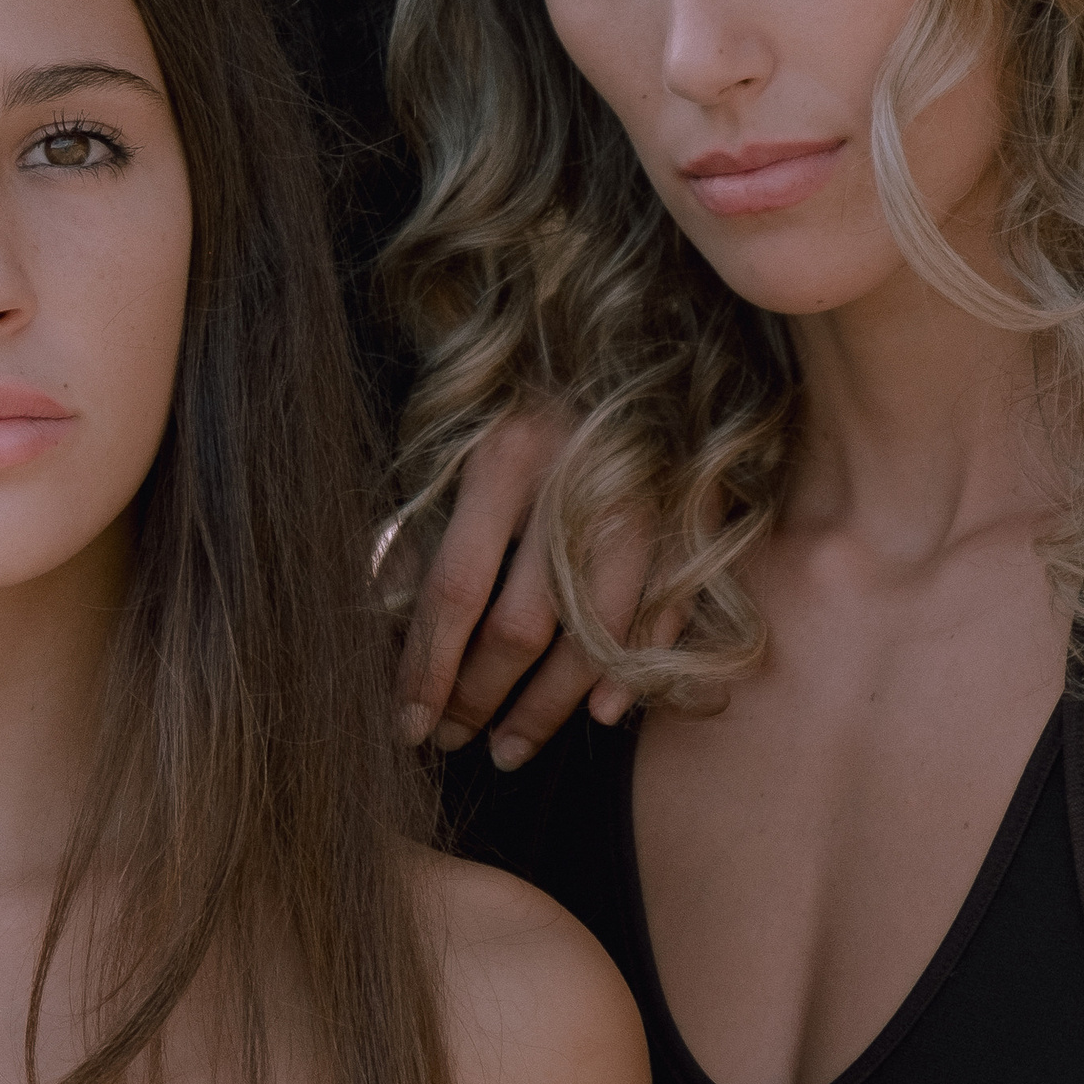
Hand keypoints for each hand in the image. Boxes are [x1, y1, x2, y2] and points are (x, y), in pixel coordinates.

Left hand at [395, 405, 684, 767]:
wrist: (627, 333)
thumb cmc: (514, 401)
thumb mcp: (454, 448)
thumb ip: (421, 534)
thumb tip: (390, 633)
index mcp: (502, 456)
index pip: (454, 591)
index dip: (427, 670)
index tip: (408, 726)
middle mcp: (576, 481)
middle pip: (524, 625)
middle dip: (481, 698)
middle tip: (454, 743)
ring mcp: (645, 501)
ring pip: (595, 636)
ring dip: (549, 709)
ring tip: (509, 750)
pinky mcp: (693, 512)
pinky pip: (665, 615)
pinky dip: (634, 672)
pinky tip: (598, 717)